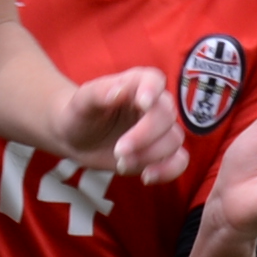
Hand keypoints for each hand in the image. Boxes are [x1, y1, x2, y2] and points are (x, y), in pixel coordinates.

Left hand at [55, 64, 184, 185]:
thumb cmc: (80, 114)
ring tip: (120, 164)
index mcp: (136, 84)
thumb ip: (100, 93)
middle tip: (118, 150)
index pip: (154, 80)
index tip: (143, 103)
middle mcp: (154, 104)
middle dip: (144, 137)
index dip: (153, 90)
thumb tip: (120, 90)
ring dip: (149, 156)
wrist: (77, 139)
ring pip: (173, 140)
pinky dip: (168, 171)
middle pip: (166, 116)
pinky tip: (146, 177)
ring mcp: (160, 130)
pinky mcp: (161, 153)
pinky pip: (179, 161)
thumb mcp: (82, 101)